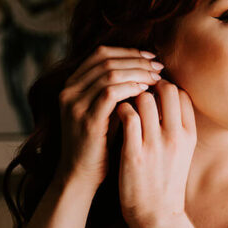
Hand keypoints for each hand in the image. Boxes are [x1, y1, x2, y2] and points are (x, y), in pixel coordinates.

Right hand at [56, 45, 163, 193]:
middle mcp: (69, 91)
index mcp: (72, 85)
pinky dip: (130, 88)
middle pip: (106, 60)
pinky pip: (110, 93)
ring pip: (110, 74)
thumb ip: (113, 91)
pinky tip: (146, 91)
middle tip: (159, 66)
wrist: (81, 175)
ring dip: (137, 72)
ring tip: (157, 77)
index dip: (128, 52)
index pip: (101, 54)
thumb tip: (144, 70)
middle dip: (136, 60)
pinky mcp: (86, 119)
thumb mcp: (103, 111)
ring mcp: (75, 104)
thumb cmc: (98, 145)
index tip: (151, 57)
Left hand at [115, 79, 196, 227]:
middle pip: (166, 89)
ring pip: (144, 99)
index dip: (165, 86)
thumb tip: (168, 98)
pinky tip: (116, 114)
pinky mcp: (135, 153)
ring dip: (132, 96)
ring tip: (125, 103)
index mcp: (188, 135)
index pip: (181, 93)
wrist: (156, 214)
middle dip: (149, 86)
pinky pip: (128, 116)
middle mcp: (175, 136)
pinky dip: (121, 109)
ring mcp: (155, 144)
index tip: (152, 91)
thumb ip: (178, 126)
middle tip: (136, 92)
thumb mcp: (183, 152)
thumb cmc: (166, 181)